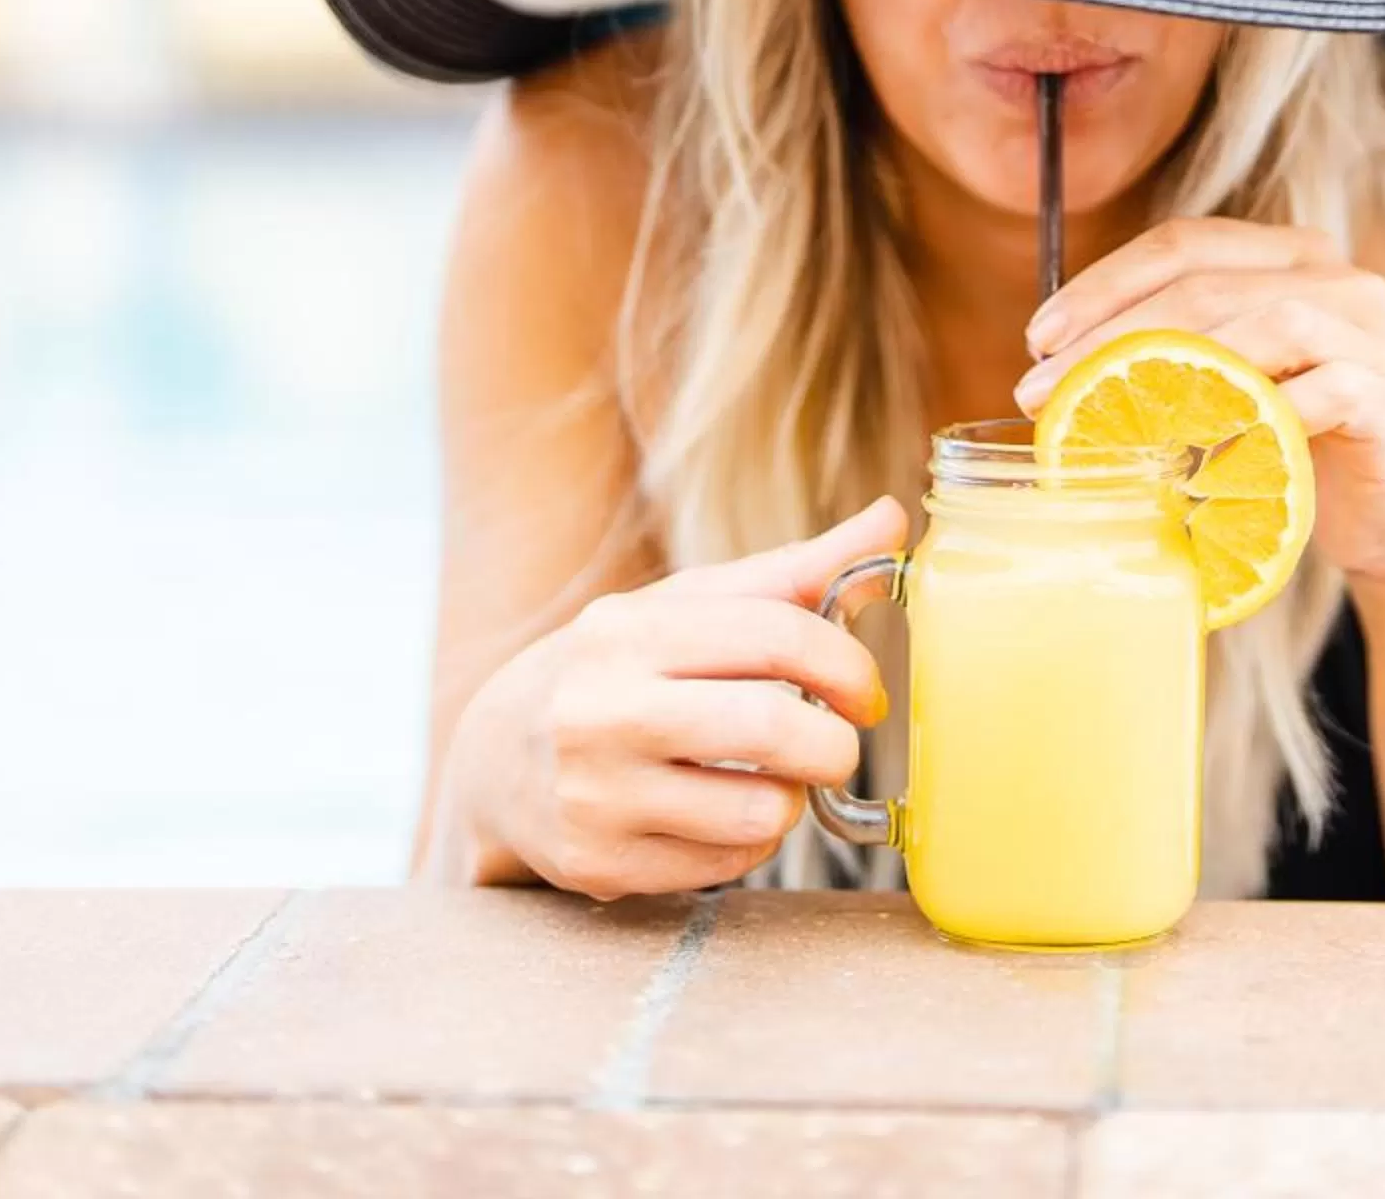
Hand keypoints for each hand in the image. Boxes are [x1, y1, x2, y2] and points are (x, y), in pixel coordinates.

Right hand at [446, 497, 903, 898]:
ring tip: (764, 781)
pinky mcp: (599, 864)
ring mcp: (596, 795)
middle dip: (834, 746)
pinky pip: (727, 864)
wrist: (492, 760)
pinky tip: (717, 816)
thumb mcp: (684, 608)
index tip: (866, 693)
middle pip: (773, 729)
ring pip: (761, 812)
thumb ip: (790, 574)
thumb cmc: (616, 671)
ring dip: (790, 800)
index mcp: (628, 630)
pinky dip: (747, 843)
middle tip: (835, 748)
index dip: (847, 666)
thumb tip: (892, 521)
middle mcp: (603, 710)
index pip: (776, 634)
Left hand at [1014, 218, 1384, 581]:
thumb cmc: (1289, 445)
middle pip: (1205, 285)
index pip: (1181, 244)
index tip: (1037, 337)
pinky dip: (1253, 421)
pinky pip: (1315, 394)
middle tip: (1040, 390)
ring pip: (1261, 326)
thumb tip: (1049, 367)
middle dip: (1110, 336)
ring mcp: (1367, 333)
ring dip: (1169, 375)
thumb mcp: (1222, 386)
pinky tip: (1200, 460)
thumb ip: (1166, 356)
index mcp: (1287, 256)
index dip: (1102, 284)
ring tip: (1101, 422)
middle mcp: (1333, 276)